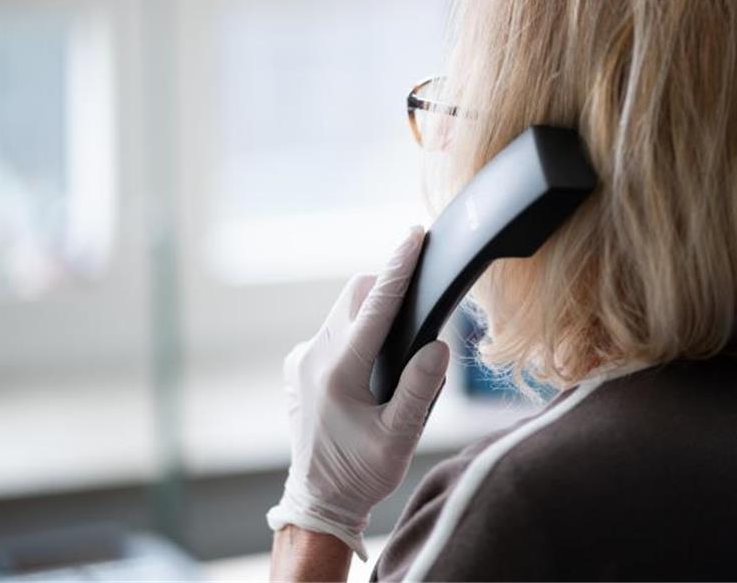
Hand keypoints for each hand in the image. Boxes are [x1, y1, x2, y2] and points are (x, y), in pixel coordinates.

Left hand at [266, 226, 449, 560]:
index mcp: (340, 372)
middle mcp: (314, 357)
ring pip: (343, 310)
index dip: (399, 268)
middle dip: (387, 285)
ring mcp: (302, 359)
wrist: (319, 499)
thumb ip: (419, 389)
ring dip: (372, 310)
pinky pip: (332, 330)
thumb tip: (437, 344)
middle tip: (418, 294)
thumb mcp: (399, 438)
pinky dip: (355, 332)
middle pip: (356, 296)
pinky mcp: (299, 366)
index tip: (415, 236)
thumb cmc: (362, 472)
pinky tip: (370, 365)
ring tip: (397, 338)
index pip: (376, 307)